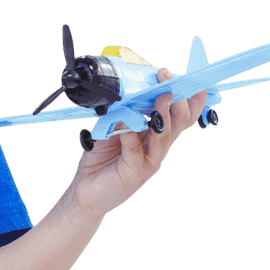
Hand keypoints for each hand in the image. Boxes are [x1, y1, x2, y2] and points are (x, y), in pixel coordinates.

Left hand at [68, 67, 207, 219]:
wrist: (85, 193)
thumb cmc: (101, 162)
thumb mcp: (114, 131)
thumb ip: (125, 115)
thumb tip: (131, 93)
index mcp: (155, 138)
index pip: (180, 116)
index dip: (184, 98)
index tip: (176, 76)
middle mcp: (156, 150)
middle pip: (179, 123)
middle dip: (177, 99)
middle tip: (167, 80)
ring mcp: (149, 162)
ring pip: (165, 136)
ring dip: (164, 114)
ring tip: (162, 97)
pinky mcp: (135, 172)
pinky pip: (136, 150)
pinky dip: (131, 134)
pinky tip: (128, 123)